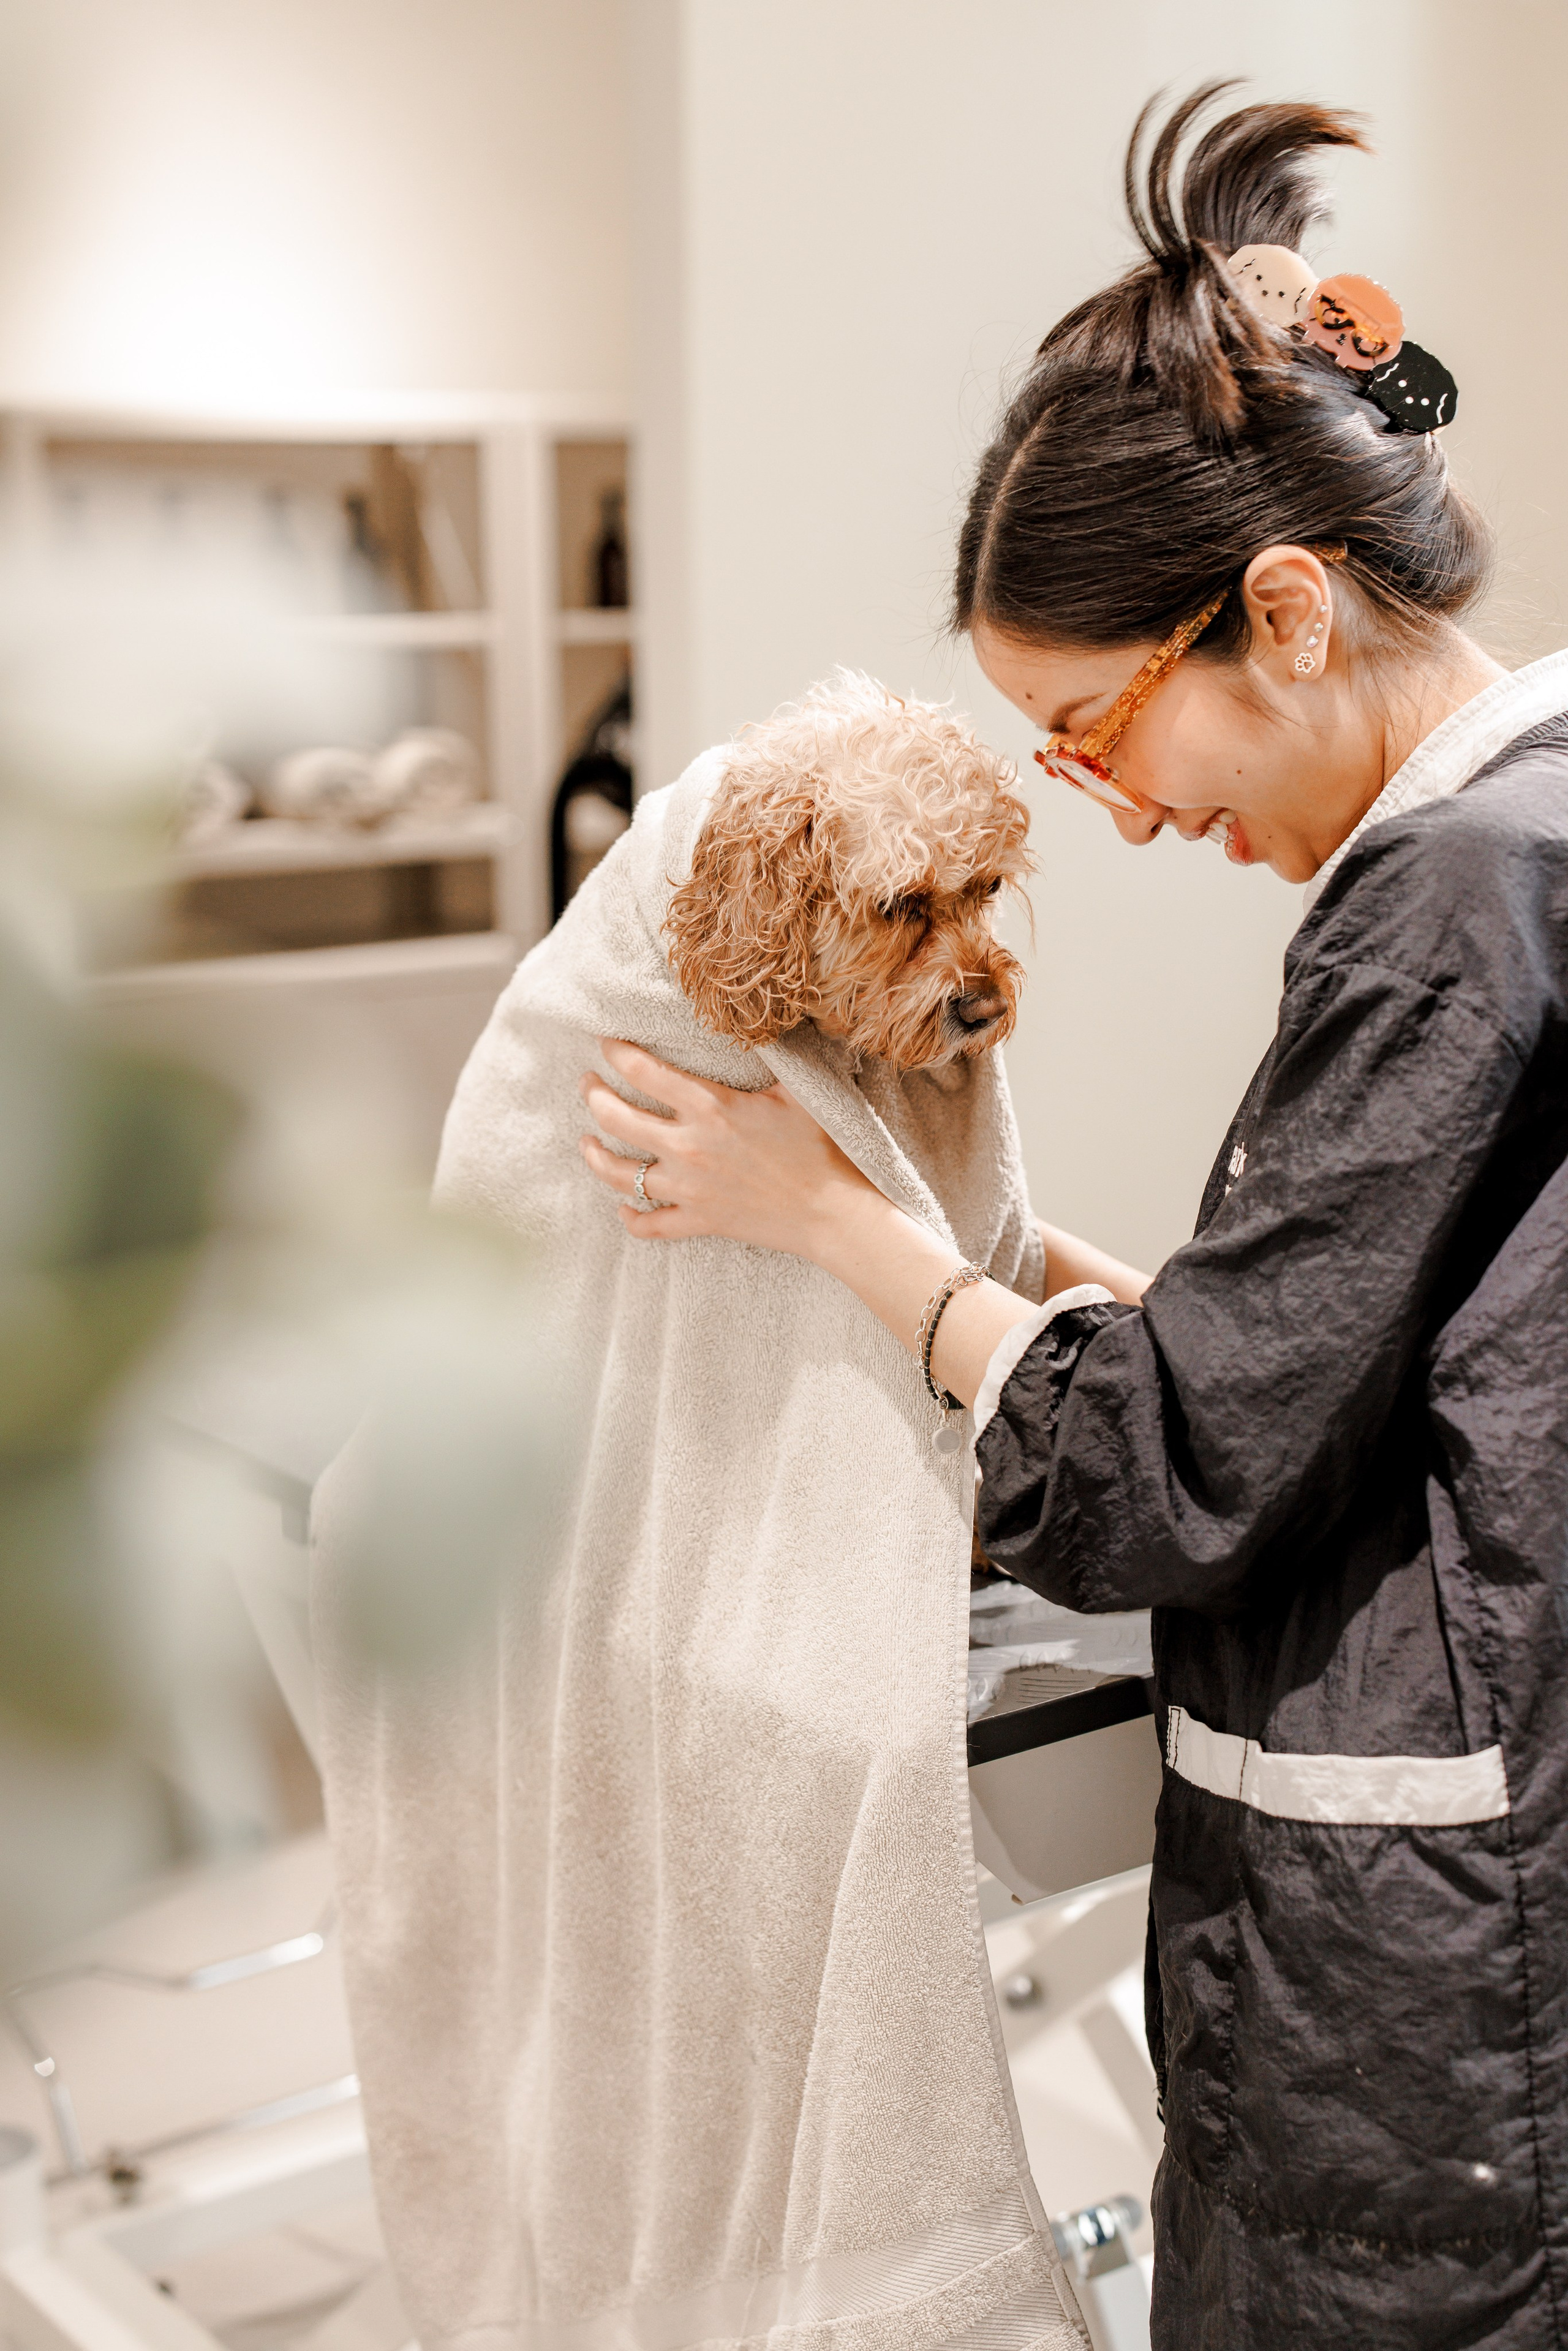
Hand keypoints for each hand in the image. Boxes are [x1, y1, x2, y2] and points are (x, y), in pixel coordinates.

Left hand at [578, 1038, 877, 1256]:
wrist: (833, 1211)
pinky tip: (622, 1207)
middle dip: (593, 1096)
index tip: (607, 1044)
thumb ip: (770, 1054)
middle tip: (587, 1084)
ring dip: (595, 1155)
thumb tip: (760, 1018)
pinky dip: (630, 1217)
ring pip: (619, 1173)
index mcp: (710, 1107)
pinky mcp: (698, 1221)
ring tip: (586, 1141)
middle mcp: (689, 1146)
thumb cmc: (820, 1147)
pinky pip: (649, 1224)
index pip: (644, 1071)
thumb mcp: (796, 1090)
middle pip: (616, 1118)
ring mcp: (689, 1188)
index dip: (618, 1053)